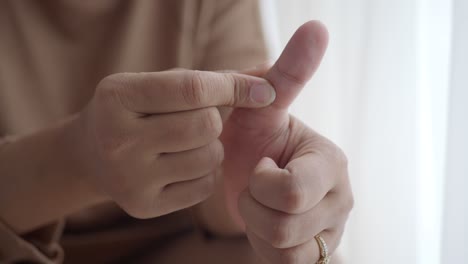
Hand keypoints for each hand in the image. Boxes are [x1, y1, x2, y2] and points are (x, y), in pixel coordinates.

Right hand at [73, 69, 275, 217]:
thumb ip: (210, 79)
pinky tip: (183, 163)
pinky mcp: (144, 206)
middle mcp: (119, 140)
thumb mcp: (156, 83)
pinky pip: (204, 185)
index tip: (264, 90)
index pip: (193, 89)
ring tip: (188, 141)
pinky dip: (205, 171)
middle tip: (199, 118)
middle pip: (206, 125)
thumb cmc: (134, 110)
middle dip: (215, 119)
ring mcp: (130, 178)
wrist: (91, 154)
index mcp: (118, 97)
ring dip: (212, 146)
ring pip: (210, 157)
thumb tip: (268, 78)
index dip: (235, 87)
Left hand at [221, 21, 353, 262]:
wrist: (248, 173)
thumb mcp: (264, 107)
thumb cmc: (255, 138)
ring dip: (257, 224)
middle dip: (254, 205)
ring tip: (259, 202)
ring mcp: (331, 231)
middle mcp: (340, 199)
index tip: (260, 164)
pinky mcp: (317, 254)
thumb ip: (288, 73)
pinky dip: (265, 245)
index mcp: (332, 163)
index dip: (260, 182)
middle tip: (255, 184)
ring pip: (284, 249)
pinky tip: (266, 222)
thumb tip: (318, 26)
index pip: (290, 191)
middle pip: (284, 225)